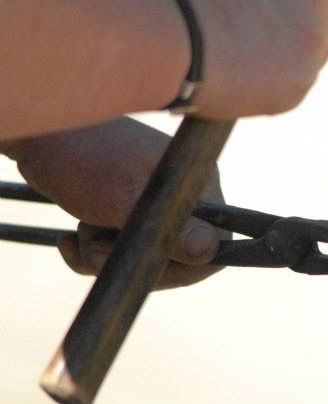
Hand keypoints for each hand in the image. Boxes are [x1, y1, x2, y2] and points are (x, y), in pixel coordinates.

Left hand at [1, 118, 224, 289]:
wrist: (38, 136)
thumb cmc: (81, 159)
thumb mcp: (123, 199)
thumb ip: (169, 227)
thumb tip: (210, 249)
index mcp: (198, 183)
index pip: (213, 244)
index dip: (182, 267)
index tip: (143, 262)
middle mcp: (184, 191)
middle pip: (177, 255)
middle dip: (134, 259)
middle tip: (96, 243)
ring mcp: (156, 200)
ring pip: (144, 252)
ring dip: (105, 254)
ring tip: (82, 229)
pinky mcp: (128, 207)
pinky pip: (122, 248)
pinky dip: (92, 252)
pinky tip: (70, 240)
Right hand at [151, 0, 327, 119]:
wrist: (163, 33)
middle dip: (312, 7)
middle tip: (261, 11)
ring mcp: (317, 39)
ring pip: (318, 43)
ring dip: (292, 43)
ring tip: (241, 38)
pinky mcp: (303, 80)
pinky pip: (299, 76)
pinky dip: (276, 75)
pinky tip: (240, 65)